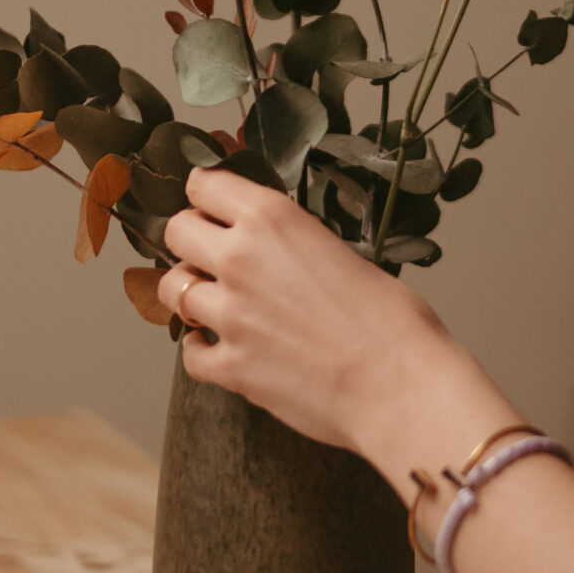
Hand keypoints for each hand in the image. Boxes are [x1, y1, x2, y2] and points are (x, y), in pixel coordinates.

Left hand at [156, 168, 516, 475]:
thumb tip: (276, 247)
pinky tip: (225, 348)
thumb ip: (295, 243)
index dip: (206, 196)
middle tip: (212, 257)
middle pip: (176, 231)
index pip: (203, 184)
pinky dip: (202, 351)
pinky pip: (189, 353)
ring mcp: (230, 314)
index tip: (212, 206)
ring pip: (172, 289)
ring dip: (191, 294)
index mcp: (273, 219)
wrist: (401, 387)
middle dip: (191, 242)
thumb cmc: (393, 323)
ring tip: (217, 303)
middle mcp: (241, 259)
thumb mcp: (345, 252)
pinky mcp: (230, 366)